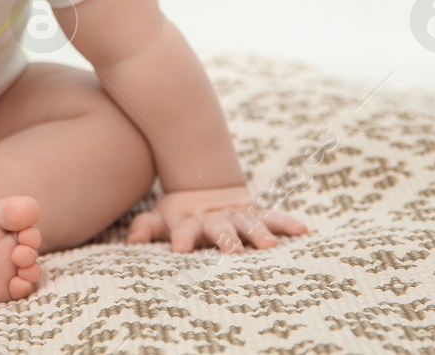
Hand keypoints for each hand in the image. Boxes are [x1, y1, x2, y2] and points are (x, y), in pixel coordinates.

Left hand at [126, 185, 306, 253]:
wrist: (205, 184)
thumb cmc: (181, 213)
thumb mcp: (161, 218)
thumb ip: (147, 228)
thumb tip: (131, 241)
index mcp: (190, 221)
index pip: (183, 231)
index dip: (181, 239)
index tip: (179, 250)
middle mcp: (215, 217)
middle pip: (219, 227)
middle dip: (225, 238)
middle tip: (231, 249)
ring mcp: (236, 214)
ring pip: (248, 222)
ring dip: (259, 232)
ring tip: (270, 245)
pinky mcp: (255, 211)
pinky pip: (273, 216)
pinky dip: (286, 222)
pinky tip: (302, 230)